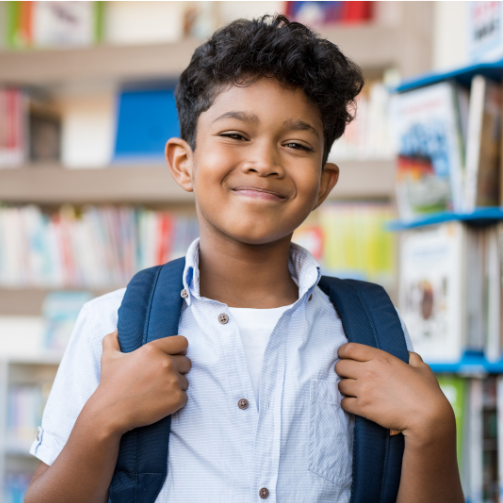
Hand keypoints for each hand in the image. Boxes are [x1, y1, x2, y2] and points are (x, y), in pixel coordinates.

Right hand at [92, 331, 190, 434]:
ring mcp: (172, 381)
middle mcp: (165, 363)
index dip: (179, 350)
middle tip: (161, 379)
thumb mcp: (109, 358)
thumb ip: (112, 340)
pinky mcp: (176, 398)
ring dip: (175, 387)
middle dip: (177, 370)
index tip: (173, 357)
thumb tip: (117, 331)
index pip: (182, 342)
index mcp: (153, 349)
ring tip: (157, 392)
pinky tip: (160, 403)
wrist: (109, 414)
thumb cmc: (110, 385)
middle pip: (186, 362)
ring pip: (185, 381)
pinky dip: (175, 401)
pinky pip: (184, 397)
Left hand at [335, 343, 451, 440]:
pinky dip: (347, 404)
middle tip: (349, 375)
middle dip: (342, 371)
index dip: (343, 352)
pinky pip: (344, 403)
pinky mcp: (363, 407)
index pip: (349, 349)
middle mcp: (369, 371)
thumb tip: (408, 355)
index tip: (344, 356)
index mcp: (381, 358)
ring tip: (353, 391)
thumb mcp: (422, 368)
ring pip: (340, 385)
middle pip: (340, 366)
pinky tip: (355, 404)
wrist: (427, 419)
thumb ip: (412, 358)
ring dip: (345, 388)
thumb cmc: (427, 393)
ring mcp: (364, 389)